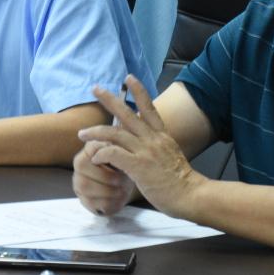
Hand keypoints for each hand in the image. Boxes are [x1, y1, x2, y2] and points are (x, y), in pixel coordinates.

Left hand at [75, 74, 205, 217]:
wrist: (191, 195)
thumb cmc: (180, 181)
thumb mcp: (170, 155)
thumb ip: (155, 146)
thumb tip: (143, 142)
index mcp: (162, 136)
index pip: (149, 107)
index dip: (139, 91)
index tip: (129, 78)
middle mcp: (153, 139)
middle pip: (128, 113)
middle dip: (109, 99)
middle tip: (95, 88)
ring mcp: (145, 151)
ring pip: (115, 133)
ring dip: (96, 132)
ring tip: (82, 134)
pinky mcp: (139, 166)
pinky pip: (114, 154)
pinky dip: (101, 153)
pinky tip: (95, 157)